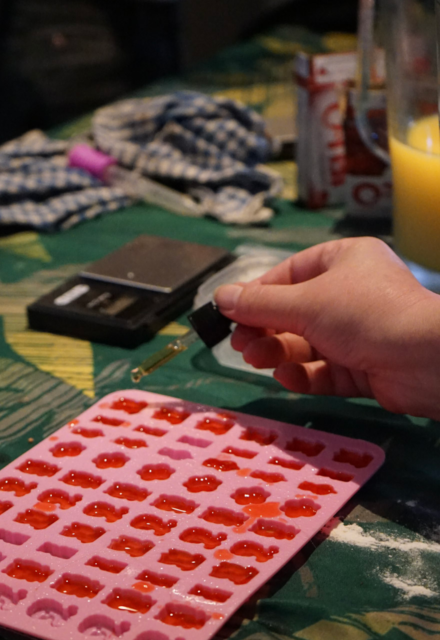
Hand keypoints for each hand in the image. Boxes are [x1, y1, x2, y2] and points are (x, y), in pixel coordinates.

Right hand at [214, 237, 439, 421]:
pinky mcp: (364, 367)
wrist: (424, 359)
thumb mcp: (304, 303)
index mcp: (343, 262)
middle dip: (265, 329)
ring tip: (256, 360)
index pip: (288, 275)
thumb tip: (219, 298)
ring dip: (279, 353)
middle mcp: (351, 294)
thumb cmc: (366, 313)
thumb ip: (259, 304)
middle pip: (294, 313)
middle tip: (239, 344)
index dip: (257, 294)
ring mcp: (359, 333)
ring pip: (307, 344)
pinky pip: (325, 370)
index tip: (229, 313)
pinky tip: (286, 377)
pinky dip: (304, 375)